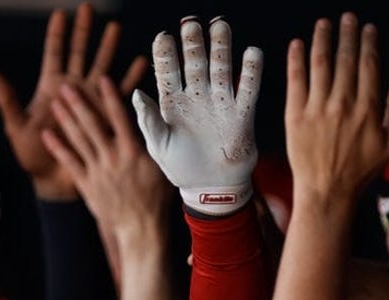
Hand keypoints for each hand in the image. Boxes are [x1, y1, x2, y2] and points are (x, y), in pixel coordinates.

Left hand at [0, 2, 146, 200]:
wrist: (52, 182)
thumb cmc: (32, 156)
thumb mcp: (17, 128)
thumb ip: (8, 101)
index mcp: (50, 89)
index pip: (54, 54)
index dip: (57, 34)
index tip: (61, 13)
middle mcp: (72, 90)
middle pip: (79, 54)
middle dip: (84, 32)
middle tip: (89, 9)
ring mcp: (90, 101)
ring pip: (101, 67)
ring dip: (108, 48)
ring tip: (115, 27)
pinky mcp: (104, 117)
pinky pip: (119, 95)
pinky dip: (128, 79)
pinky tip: (137, 63)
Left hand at [42, 77, 172, 279]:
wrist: (141, 229)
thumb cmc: (156, 197)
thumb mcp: (162, 166)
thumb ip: (153, 141)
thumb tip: (150, 116)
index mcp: (134, 151)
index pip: (120, 117)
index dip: (110, 97)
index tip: (102, 79)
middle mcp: (113, 157)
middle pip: (93, 124)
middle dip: (78, 103)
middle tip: (66, 85)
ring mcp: (98, 171)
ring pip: (79, 139)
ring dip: (66, 119)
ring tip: (55, 102)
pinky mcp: (87, 184)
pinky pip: (70, 162)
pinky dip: (58, 148)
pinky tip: (47, 134)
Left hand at [133, 17, 261, 215]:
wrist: (210, 189)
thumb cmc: (180, 168)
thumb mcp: (159, 146)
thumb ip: (149, 121)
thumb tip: (136, 94)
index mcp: (172, 104)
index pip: (167, 72)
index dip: (165, 55)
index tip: (162, 37)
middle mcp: (196, 98)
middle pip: (195, 63)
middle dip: (193, 43)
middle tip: (191, 22)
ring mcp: (219, 104)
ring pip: (220, 69)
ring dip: (221, 48)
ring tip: (220, 25)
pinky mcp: (241, 115)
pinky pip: (247, 89)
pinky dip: (251, 72)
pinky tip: (253, 52)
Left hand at [284, 14, 388, 207]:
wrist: (327, 192)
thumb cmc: (361, 170)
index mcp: (369, 108)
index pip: (369, 65)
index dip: (368, 43)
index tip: (368, 29)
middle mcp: (343, 104)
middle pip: (346, 59)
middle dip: (348, 34)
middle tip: (348, 18)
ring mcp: (317, 109)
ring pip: (320, 64)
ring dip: (323, 39)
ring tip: (325, 24)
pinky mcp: (295, 116)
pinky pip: (295, 81)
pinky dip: (296, 60)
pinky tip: (296, 45)